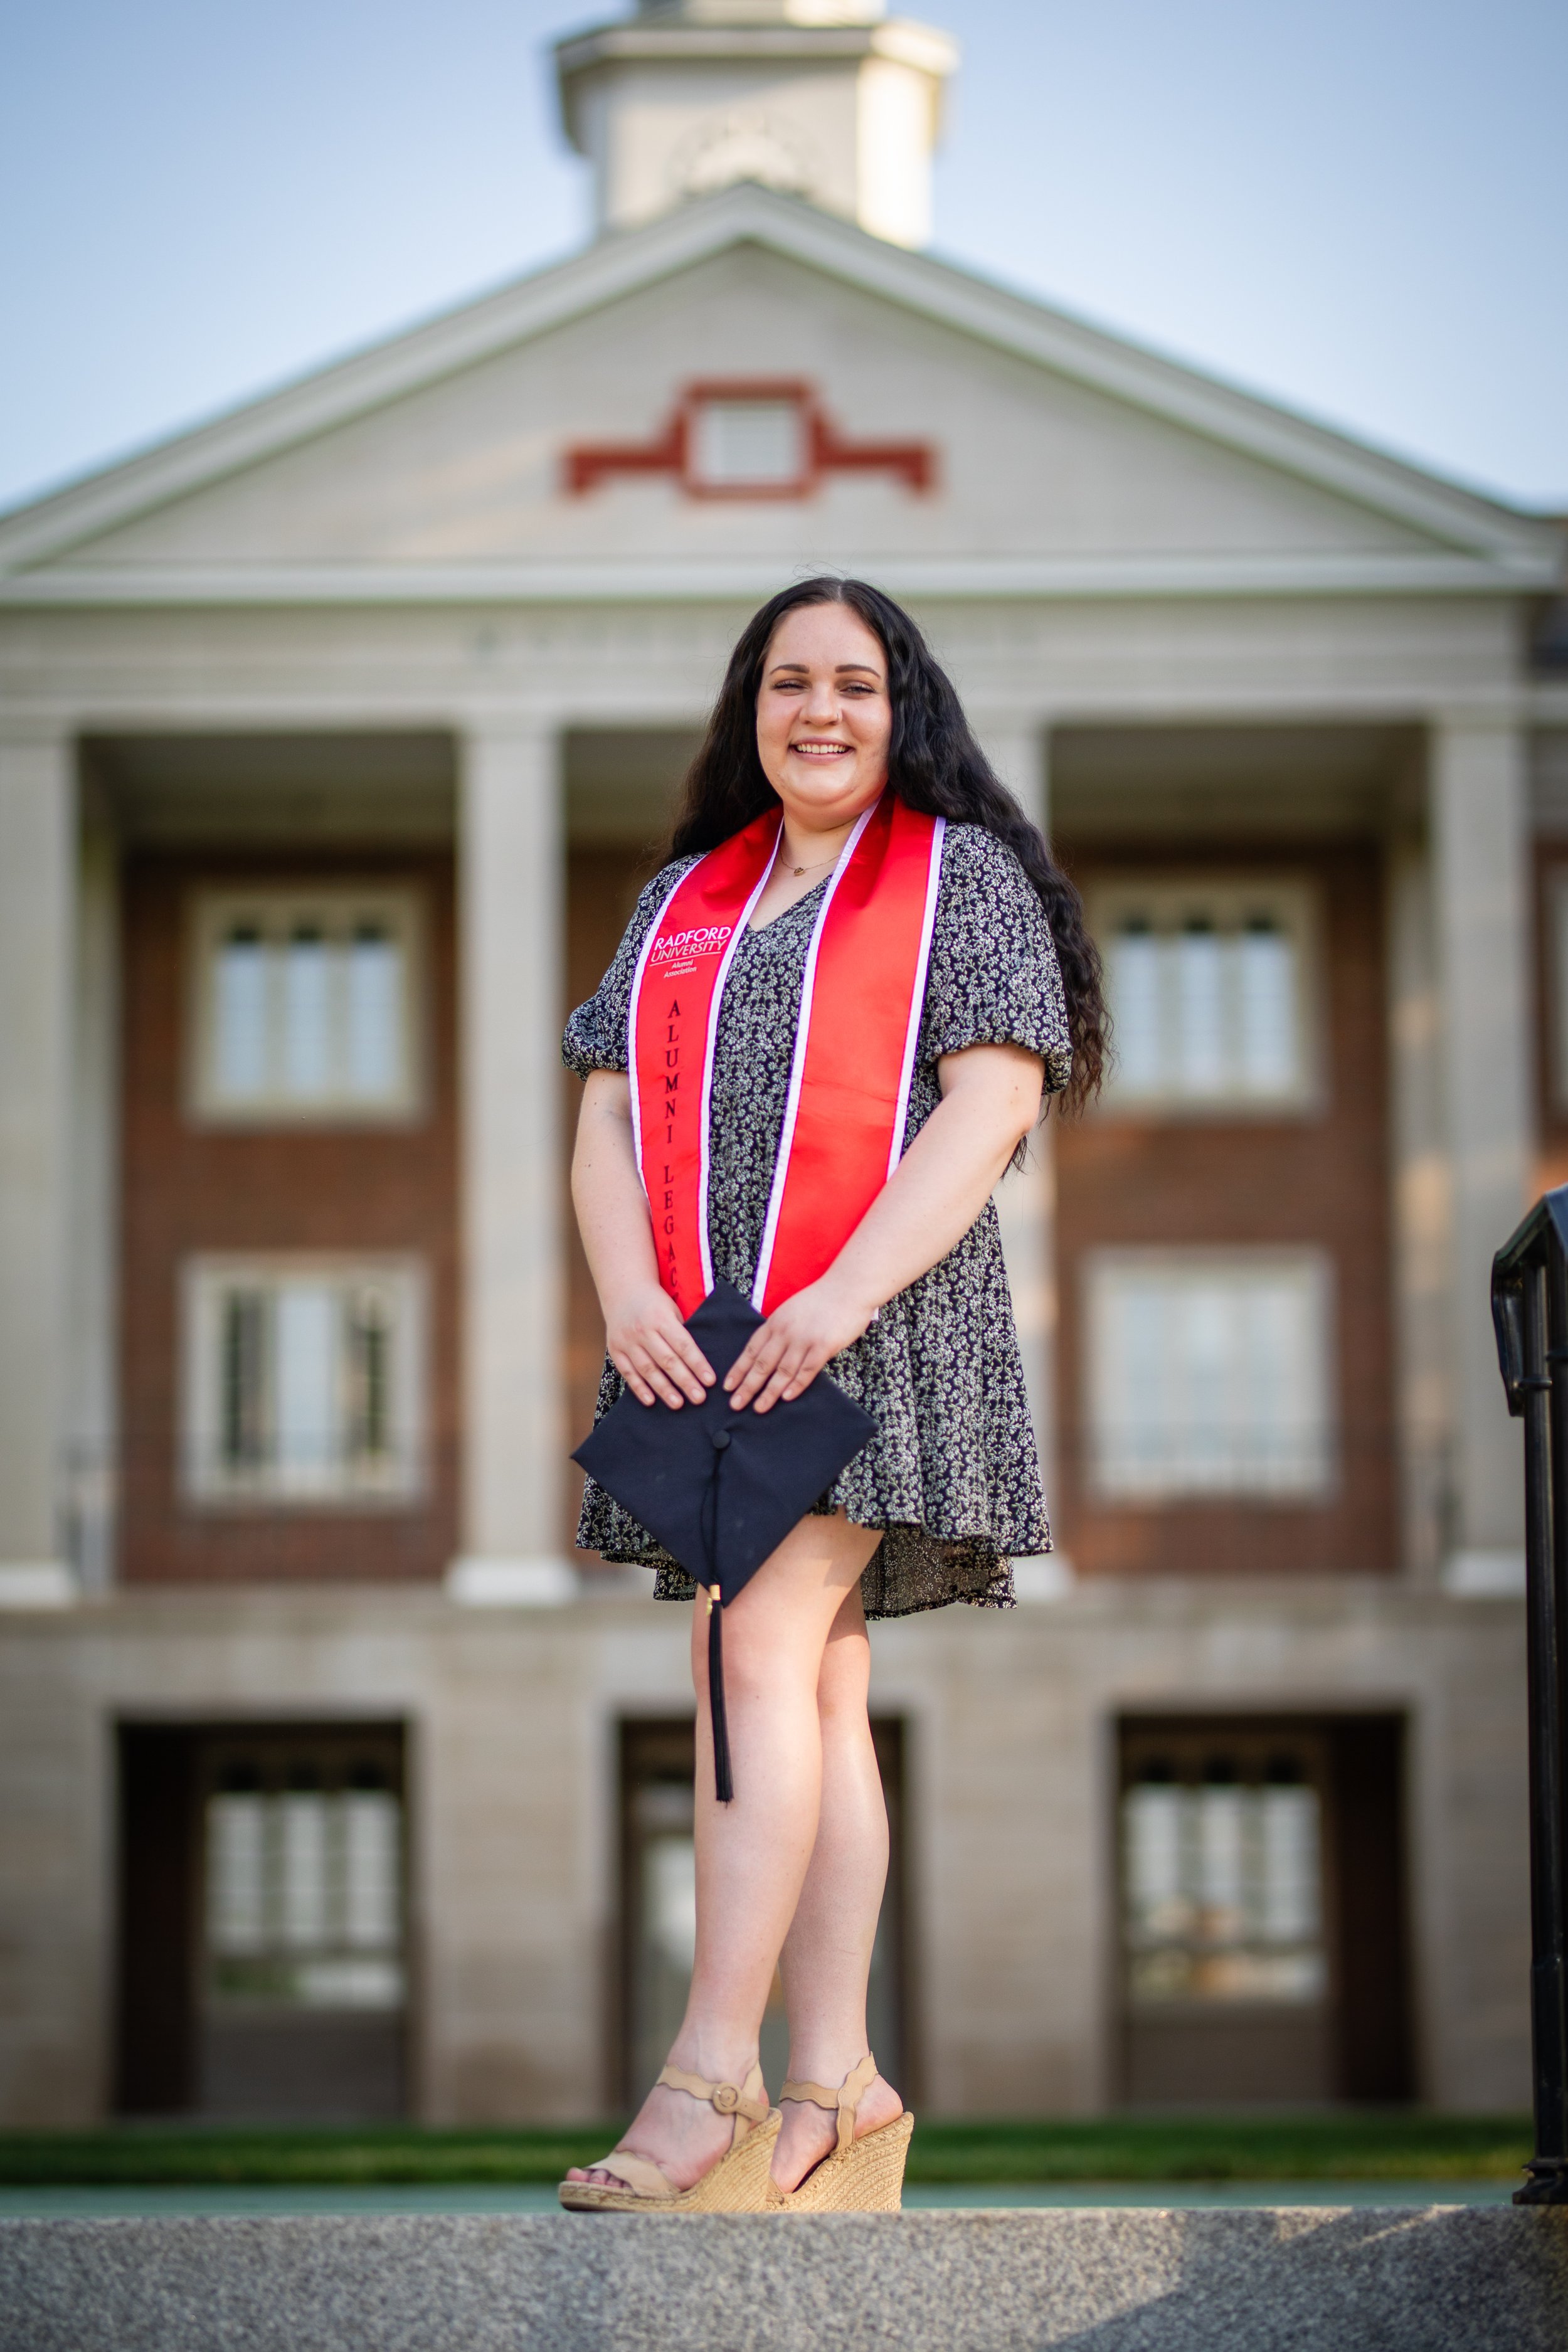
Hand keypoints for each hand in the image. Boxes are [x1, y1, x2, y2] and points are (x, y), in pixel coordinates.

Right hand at [604, 1282, 714, 1408]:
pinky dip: (639, 1388)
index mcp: (661, 1317)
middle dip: (684, 1381)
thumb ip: (681, 1333)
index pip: (683, 1345)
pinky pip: (628, 1373)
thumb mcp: (672, 1309)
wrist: (623, 1290)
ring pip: (647, 1370)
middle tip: (699, 1398)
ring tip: (678, 1404)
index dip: (697, 1364)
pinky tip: (651, 1401)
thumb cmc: (655, 1303)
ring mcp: (627, 1341)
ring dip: (664, 1389)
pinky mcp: (615, 1349)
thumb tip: (699, 1364)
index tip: (710, 1381)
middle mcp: (643, 1330)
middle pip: (667, 1360)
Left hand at [724, 1275, 874, 1412]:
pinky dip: (796, 1385)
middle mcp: (785, 1332)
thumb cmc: (820, 1301)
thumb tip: (768, 1354)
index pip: (751, 1350)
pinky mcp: (824, 1345)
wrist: (847, 1288)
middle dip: (747, 1386)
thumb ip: (779, 1331)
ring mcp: (804, 1339)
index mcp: (775, 1322)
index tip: (728, 1386)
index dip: (739, 1370)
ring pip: (782, 1371)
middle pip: (762, 1364)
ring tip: (759, 1408)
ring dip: (769, 1392)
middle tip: (735, 1404)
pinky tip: (787, 1398)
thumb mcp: (790, 1311)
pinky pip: (807, 1369)